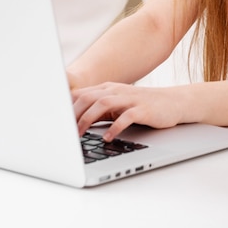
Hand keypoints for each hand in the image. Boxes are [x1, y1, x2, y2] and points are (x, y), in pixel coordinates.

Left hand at [71, 82, 185, 141]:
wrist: (172, 102)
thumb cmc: (141, 106)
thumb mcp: (117, 106)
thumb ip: (98, 110)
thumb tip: (73, 123)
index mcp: (108, 89)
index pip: (81, 94)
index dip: (66, 107)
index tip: (54, 122)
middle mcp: (116, 90)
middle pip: (88, 97)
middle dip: (72, 114)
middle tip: (62, 131)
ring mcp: (130, 98)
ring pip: (103, 103)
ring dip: (88, 118)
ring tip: (79, 134)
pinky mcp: (143, 109)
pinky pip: (126, 116)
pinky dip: (115, 127)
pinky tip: (108, 138)